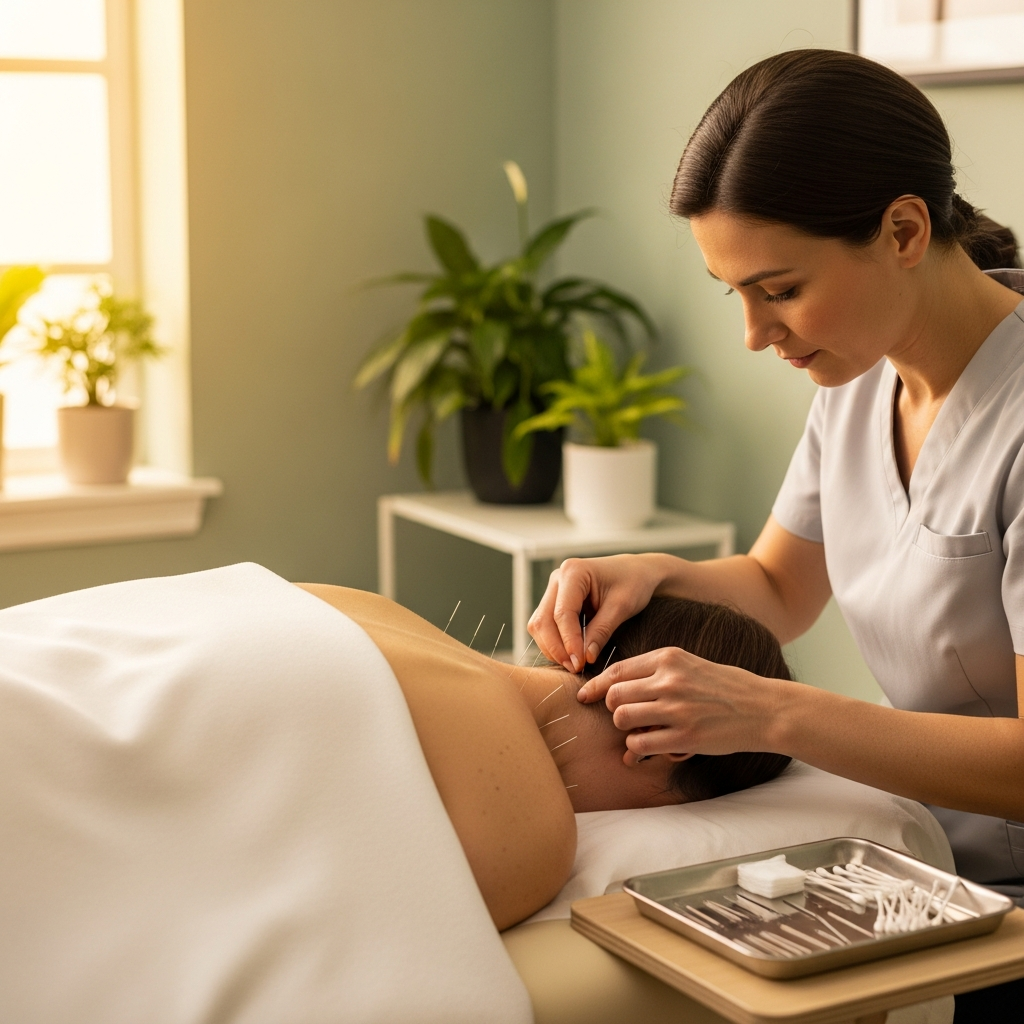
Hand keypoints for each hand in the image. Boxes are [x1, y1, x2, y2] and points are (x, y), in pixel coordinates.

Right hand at [527, 554, 663, 671]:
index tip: (580, 663)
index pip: (562, 613)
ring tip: (574, 664)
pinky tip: (571, 654)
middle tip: (575, 668)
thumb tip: (585, 658)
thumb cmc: (634, 583)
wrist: (637, 571)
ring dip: (552, 647)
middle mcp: (557, 578)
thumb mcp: (622, 607)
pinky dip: (555, 642)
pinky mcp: (555, 601)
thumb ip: (601, 631)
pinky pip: (545, 625)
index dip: (569, 641)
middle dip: (556, 648)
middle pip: (543, 620)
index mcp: (573, 572)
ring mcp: (553, 589)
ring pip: (540, 625)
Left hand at [577, 646, 785, 763]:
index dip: (596, 685)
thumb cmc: (725, 687)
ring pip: (622, 718)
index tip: (585, 695)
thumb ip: (656, 672)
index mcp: (669, 658)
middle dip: (613, 708)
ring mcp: (677, 709)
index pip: (617, 670)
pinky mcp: (685, 736)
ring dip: (625, 728)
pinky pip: (640, 744)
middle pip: (615, 694)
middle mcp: (670, 680)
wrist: (764, 708)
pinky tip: (650, 746)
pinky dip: (638, 748)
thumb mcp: (691, 665)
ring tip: (639, 730)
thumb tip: (617, 687)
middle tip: (624, 716)